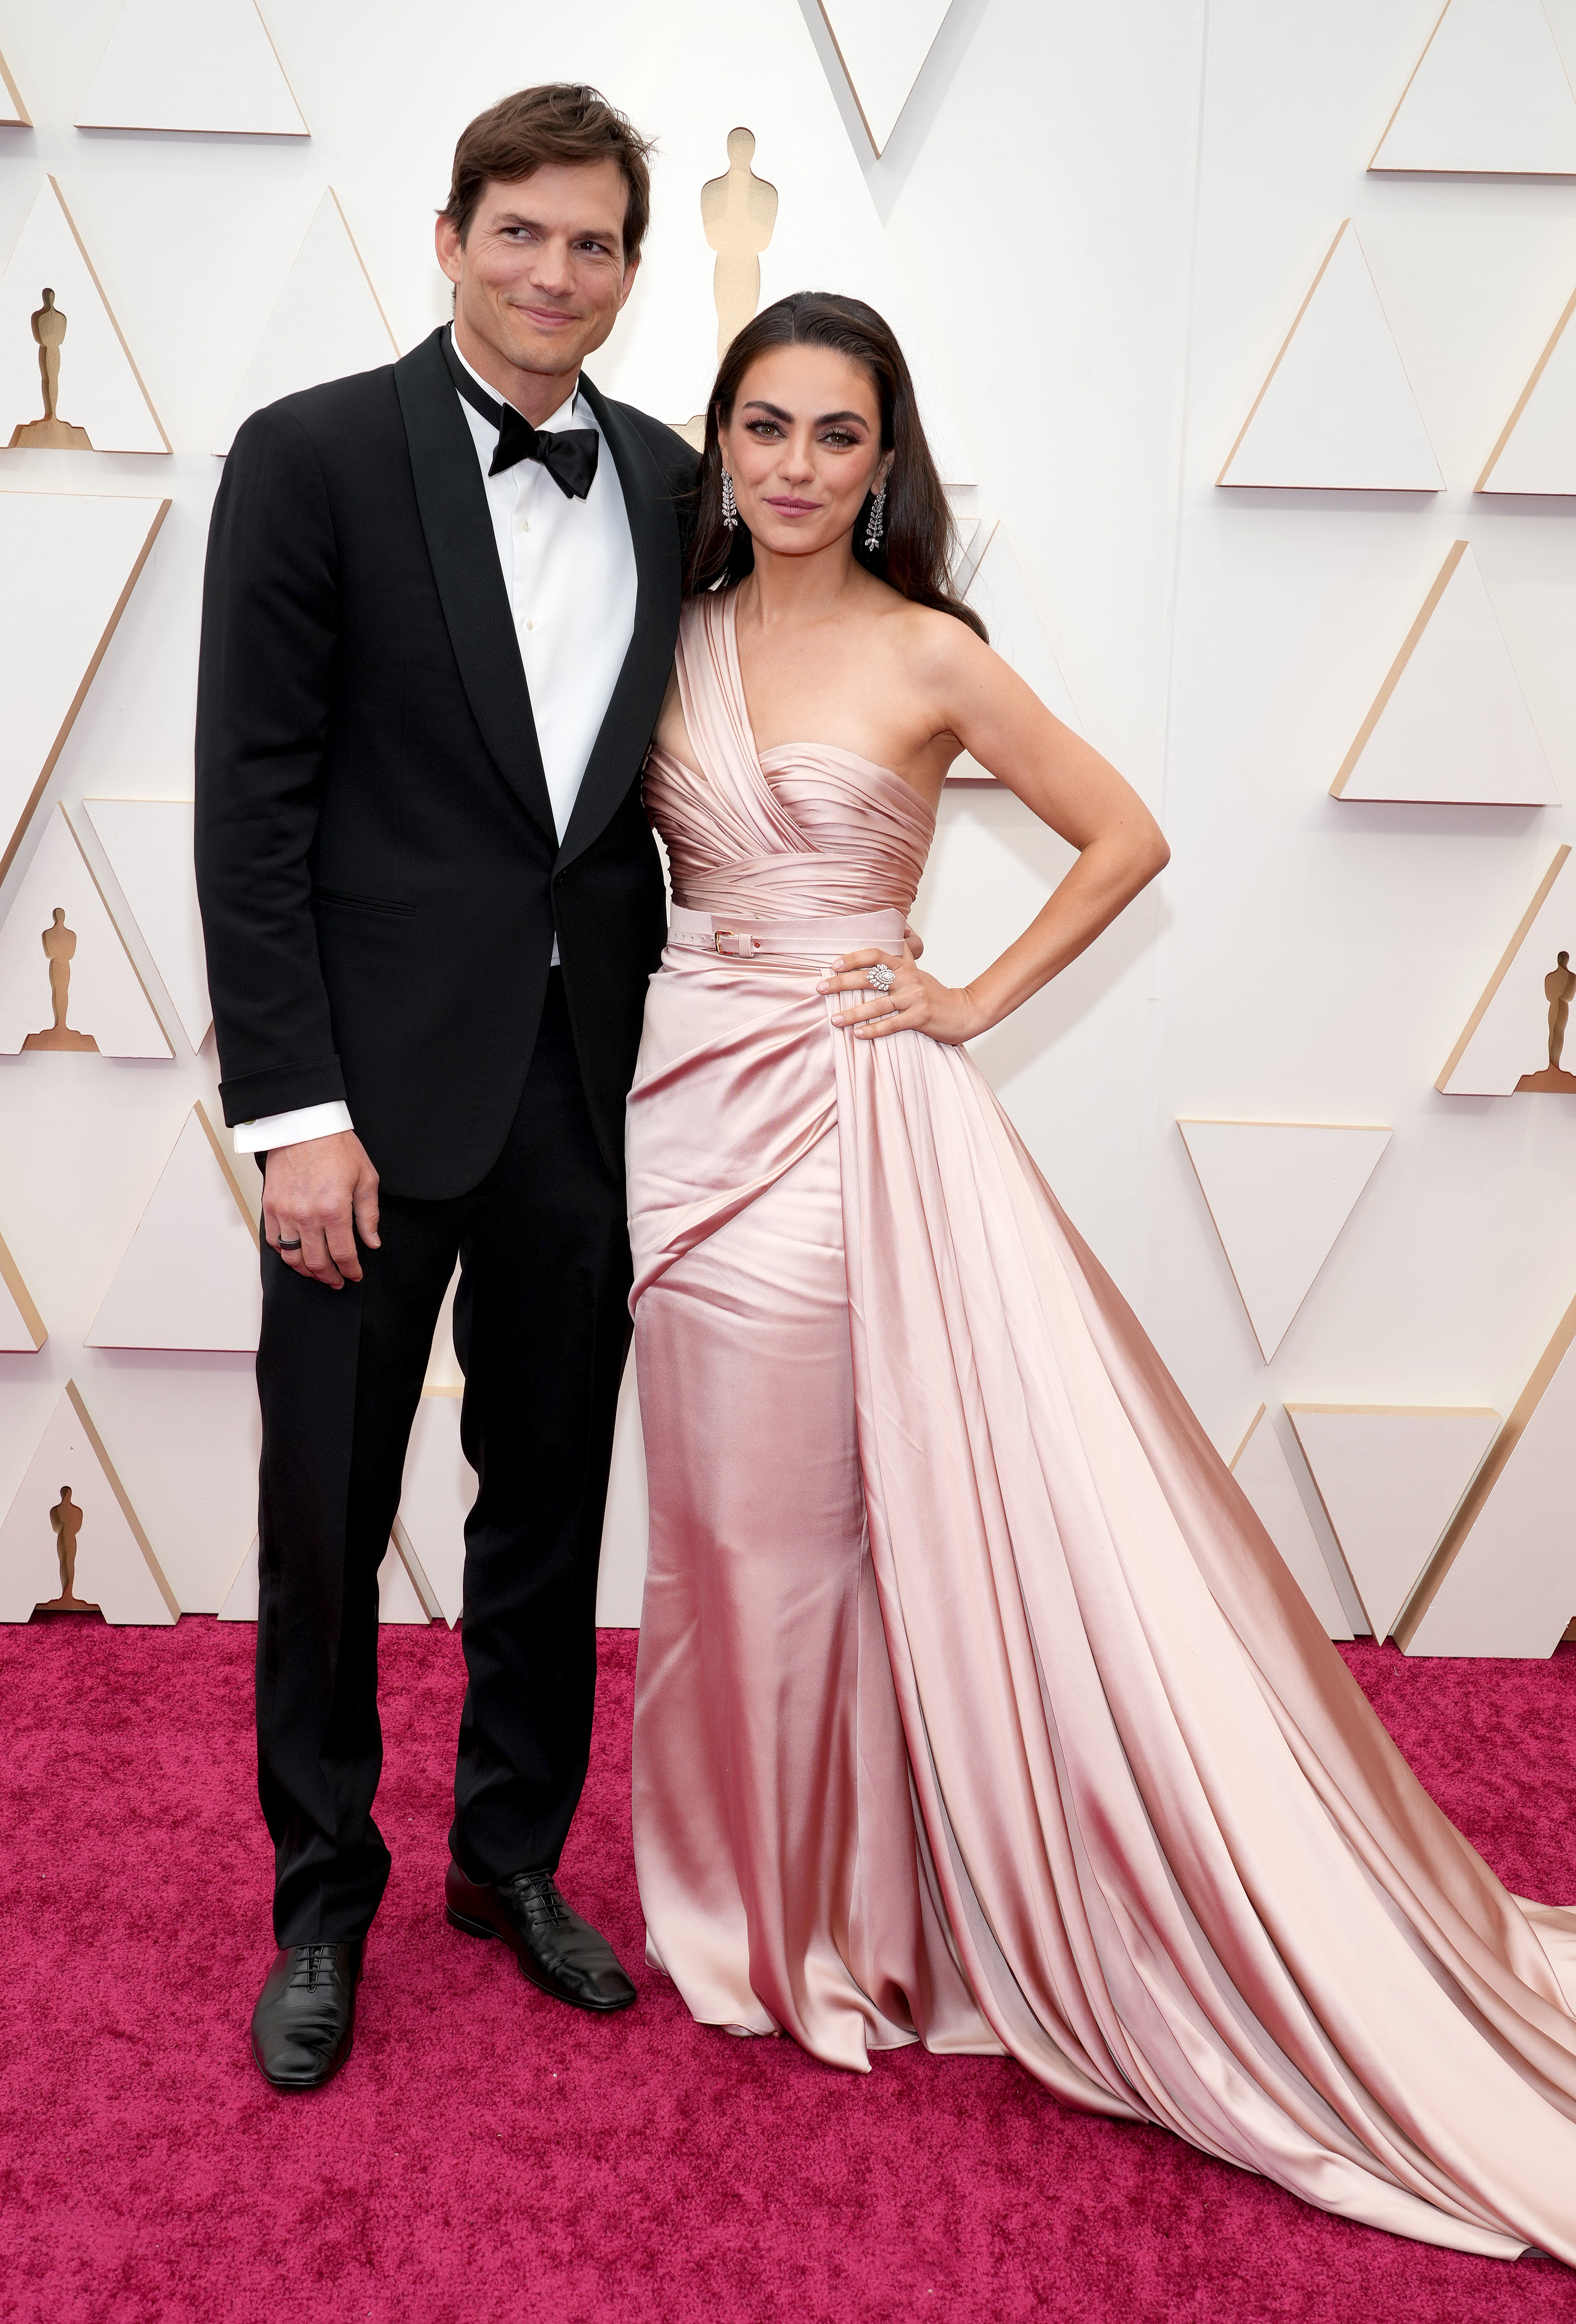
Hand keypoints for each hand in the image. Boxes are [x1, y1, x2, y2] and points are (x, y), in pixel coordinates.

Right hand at [262, 1131, 380, 1289]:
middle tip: (337, 1281)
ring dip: (306, 1270)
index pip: (343, 1255)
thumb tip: (372, 1242)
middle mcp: (307, 1216)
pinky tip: (296, 1253)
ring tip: (317, 1272)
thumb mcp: (365, 1178)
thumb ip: (368, 1215)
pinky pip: (274, 1241)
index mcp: (334, 1210)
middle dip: (329, 1277)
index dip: (351, 1270)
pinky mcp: (270, 1206)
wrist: (303, 1126)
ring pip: (292, 1257)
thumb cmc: (337, 1147)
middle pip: (316, 1262)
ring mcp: (285, 1212)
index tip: (355, 1276)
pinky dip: (284, 1252)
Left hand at [817, 946, 983, 1045]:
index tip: (833, 965)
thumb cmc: (935, 993)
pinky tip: (858, 1035)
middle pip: (870, 978)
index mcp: (905, 967)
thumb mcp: (918, 970)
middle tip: (820, 989)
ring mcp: (914, 998)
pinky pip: (892, 1024)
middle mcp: (908, 979)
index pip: (876, 955)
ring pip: (878, 1004)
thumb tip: (899, 932)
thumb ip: (905, 955)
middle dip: (842, 983)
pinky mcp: (920, 1018)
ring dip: (854, 1013)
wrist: (965, 1011)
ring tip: (834, 1020)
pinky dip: (874, 1030)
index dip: (853, 958)